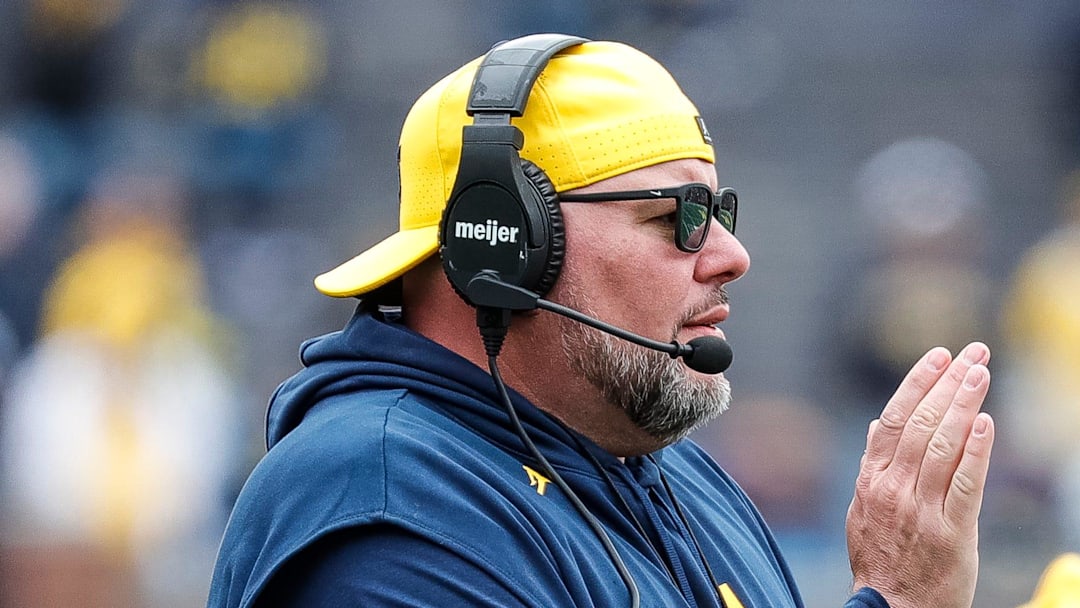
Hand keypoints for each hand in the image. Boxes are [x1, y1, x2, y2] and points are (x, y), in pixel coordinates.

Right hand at [846, 342, 994, 607]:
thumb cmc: (880, 560)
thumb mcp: (862, 510)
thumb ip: (873, 467)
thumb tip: (877, 426)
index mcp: (871, 480)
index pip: (892, 418)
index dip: (916, 383)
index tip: (939, 356)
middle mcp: (893, 488)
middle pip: (920, 423)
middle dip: (948, 382)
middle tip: (973, 352)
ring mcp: (921, 509)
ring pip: (942, 444)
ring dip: (964, 404)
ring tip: (981, 373)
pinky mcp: (951, 532)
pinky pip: (965, 484)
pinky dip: (976, 451)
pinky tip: (987, 423)